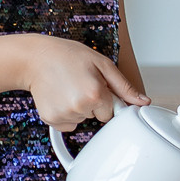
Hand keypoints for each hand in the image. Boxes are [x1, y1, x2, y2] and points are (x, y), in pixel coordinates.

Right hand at [19, 35, 149, 127]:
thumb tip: (143, 102)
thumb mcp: (102, 64)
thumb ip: (124, 87)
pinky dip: (66, 114)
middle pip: (98, 116)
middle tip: (81, 84)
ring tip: (69, 87)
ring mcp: (64, 115)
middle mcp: (79, 107)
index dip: (106, 99)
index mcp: (95, 94)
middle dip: (93, 103)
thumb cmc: (68, 56)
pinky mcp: (51, 119)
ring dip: (79, 108)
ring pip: (82, 120)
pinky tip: (60, 97)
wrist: (36, 58)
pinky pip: (68, 124)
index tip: (98, 88)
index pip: (112, 112)